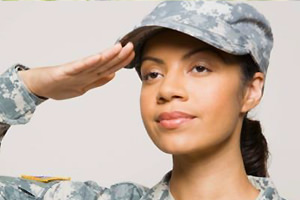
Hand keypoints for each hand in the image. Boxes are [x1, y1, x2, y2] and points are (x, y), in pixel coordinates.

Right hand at [18, 42, 134, 99]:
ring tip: (118, 48)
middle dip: (119, 56)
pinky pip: (77, 68)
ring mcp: (74, 72)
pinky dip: (88, 63)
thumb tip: (113, 76)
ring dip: (107, 56)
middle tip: (130, 46)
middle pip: (105, 64)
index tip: (132, 53)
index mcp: (90, 76)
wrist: (37, 87)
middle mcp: (85, 72)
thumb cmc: (59, 84)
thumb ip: (98, 81)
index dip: (121, 61)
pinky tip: (97, 57)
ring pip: (94, 64)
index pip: (109, 68)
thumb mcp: (83, 86)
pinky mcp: (63, 72)